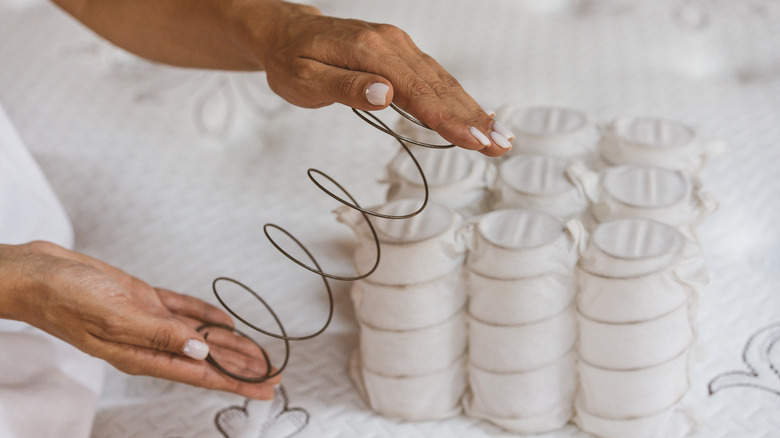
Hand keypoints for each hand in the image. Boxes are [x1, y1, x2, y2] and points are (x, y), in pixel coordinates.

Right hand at [0, 241, 278, 399]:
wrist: (39, 273)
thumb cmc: (67, 297)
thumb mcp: (116, 317)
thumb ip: (159, 335)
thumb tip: (200, 351)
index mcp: (142, 353)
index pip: (202, 373)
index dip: (236, 381)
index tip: (264, 388)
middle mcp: (150, 340)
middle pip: (208, 357)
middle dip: (242, 366)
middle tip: (273, 372)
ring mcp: (147, 320)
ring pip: (200, 335)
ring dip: (230, 343)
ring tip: (257, 351)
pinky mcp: (143, 300)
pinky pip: (183, 310)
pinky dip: (206, 314)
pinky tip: (224, 320)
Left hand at [229, 1, 514, 154]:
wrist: (286, 32)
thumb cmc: (291, 60)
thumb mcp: (305, 79)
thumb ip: (345, 87)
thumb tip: (385, 96)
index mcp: (370, 50)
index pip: (417, 91)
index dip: (448, 119)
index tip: (474, 141)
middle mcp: (393, 43)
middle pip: (440, 86)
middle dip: (473, 118)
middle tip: (500, 146)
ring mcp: (399, 45)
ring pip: (443, 81)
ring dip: (473, 109)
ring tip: (499, 136)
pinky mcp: (400, 52)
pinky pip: (434, 76)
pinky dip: (458, 98)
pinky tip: (475, 114)